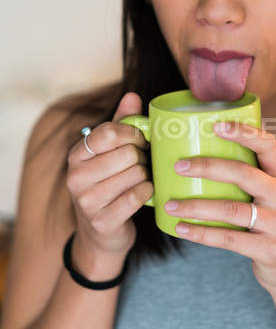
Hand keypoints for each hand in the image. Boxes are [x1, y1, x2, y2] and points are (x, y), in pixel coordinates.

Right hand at [66, 92, 152, 256]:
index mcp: (76, 155)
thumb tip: (133, 95)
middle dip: (141, 158)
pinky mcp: (103, 221)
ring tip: (139, 179)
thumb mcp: (111, 152)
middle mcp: (76, 177)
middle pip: (127, 153)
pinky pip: (138, 195)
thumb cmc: (109, 183)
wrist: (101, 233)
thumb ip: (121, 123)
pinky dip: (147, 192)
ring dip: (145, 176)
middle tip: (140, 164)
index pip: (109, 131)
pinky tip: (143, 193)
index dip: (132, 133)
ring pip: (135, 174)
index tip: (140, 140)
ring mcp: (87, 201)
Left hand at [164, 120, 275, 294]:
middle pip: (243, 173)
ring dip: (195, 206)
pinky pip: (228, 238)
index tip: (216, 125)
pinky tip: (181, 228)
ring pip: (231, 209)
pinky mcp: (269, 249)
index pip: (267, 145)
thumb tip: (206, 144)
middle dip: (207, 167)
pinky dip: (201, 234)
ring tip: (170, 204)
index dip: (243, 132)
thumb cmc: (271, 221)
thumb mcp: (271, 194)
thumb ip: (250, 173)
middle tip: (179, 166)